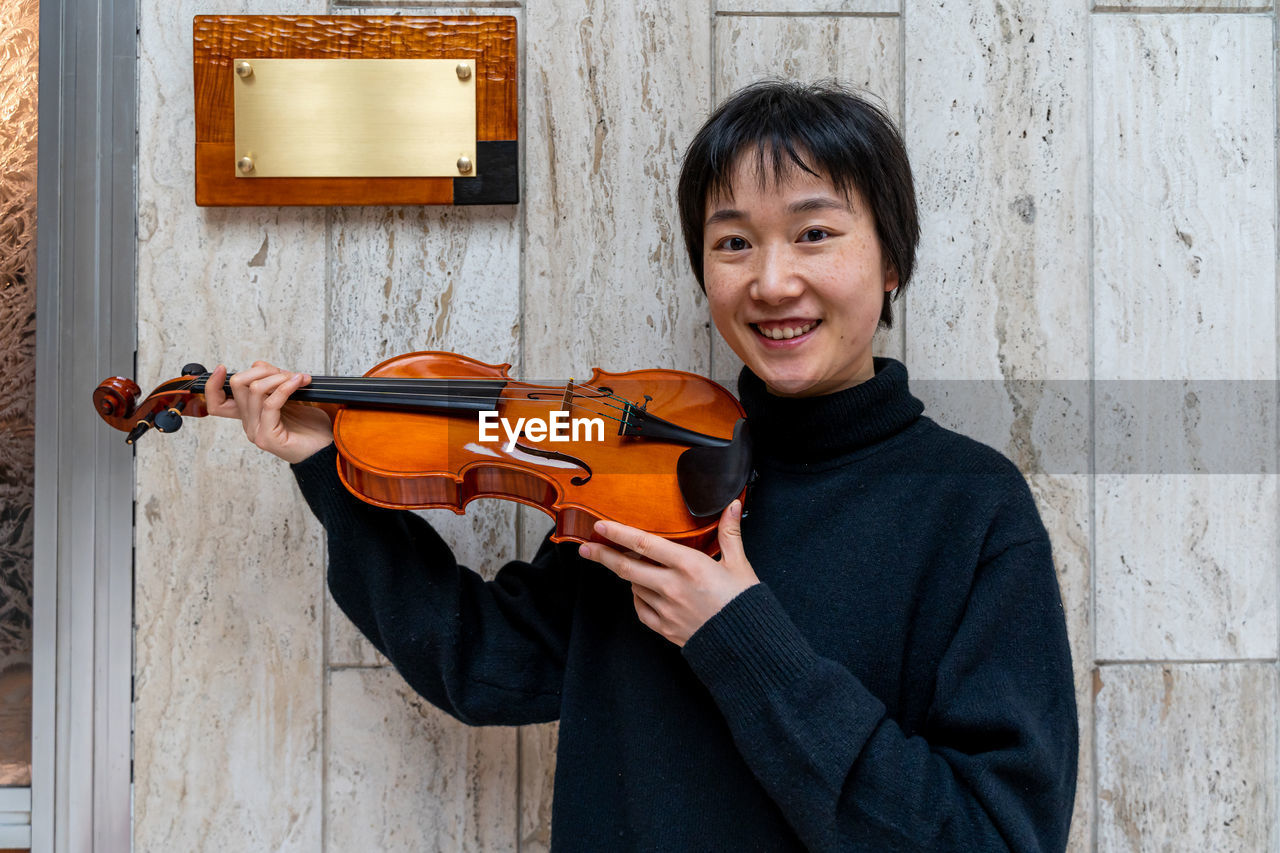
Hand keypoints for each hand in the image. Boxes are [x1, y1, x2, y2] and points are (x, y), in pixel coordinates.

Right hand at [204, 362, 333, 463]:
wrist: (326, 449)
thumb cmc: (310, 426)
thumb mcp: (288, 399)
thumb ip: (271, 386)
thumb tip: (261, 366)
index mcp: (249, 415)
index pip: (216, 402)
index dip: (212, 384)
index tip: (222, 368)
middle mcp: (248, 424)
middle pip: (238, 385)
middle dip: (264, 371)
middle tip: (287, 374)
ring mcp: (257, 431)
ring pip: (255, 390)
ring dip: (279, 377)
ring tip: (298, 378)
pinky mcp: (269, 437)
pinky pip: (271, 403)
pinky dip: (286, 387)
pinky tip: (299, 382)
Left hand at [577, 500, 757, 646]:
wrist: (748, 645)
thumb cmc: (744, 603)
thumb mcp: (739, 564)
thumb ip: (730, 533)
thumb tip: (732, 505)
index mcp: (689, 565)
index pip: (644, 543)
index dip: (619, 533)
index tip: (600, 526)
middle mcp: (672, 586)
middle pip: (627, 567)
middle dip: (603, 555)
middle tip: (586, 547)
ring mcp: (666, 609)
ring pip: (634, 586)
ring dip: (629, 575)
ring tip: (632, 565)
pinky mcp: (665, 628)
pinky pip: (641, 609)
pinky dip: (638, 597)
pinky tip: (642, 590)